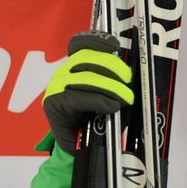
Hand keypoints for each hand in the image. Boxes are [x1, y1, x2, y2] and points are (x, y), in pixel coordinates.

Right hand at [42, 31, 132, 152]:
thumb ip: (114, 82)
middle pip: (91, 59)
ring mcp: (57, 86)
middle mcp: (64, 71)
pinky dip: (100, 101)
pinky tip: (112, 107)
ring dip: (112, 88)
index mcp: (76, 65)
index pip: (83, 44)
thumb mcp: (108, 96)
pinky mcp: (54, 103)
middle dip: (115, 69)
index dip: (97, 41)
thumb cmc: (96, 119)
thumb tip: (132, 75)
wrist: (78, 146)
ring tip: (125, 100)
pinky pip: (80, 98)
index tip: (114, 44)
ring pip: (88, 79)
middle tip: (129, 84)